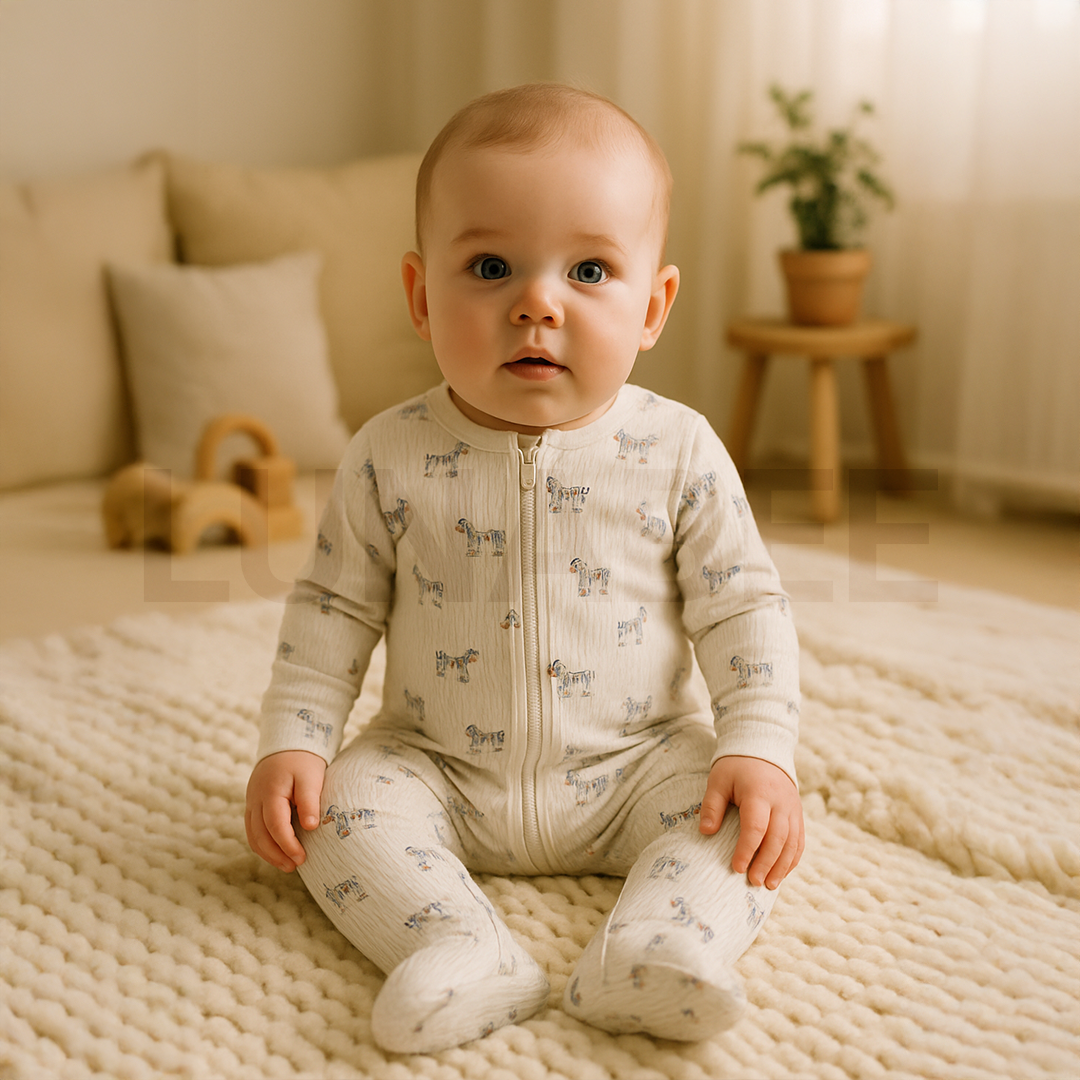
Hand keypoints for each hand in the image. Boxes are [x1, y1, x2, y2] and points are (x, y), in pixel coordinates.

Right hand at [245, 750, 326, 872]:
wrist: (287, 743)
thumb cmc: (303, 761)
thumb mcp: (311, 777)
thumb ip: (310, 800)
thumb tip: (310, 827)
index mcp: (270, 791)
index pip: (275, 825)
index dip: (287, 845)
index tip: (302, 857)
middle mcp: (256, 799)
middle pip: (259, 834)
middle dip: (276, 854)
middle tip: (295, 867)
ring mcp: (251, 802)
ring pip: (253, 835)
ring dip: (267, 853)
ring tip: (287, 865)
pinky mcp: (252, 805)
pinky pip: (252, 830)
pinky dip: (262, 844)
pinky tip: (277, 852)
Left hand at [699, 755, 803, 889]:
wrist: (763, 749)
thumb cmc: (736, 767)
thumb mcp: (718, 781)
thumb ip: (712, 806)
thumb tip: (706, 832)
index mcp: (759, 793)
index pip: (756, 827)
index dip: (747, 850)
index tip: (736, 868)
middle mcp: (780, 802)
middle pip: (777, 839)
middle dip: (766, 863)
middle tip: (753, 882)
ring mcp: (793, 808)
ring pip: (792, 843)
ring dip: (782, 866)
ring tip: (769, 885)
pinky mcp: (798, 813)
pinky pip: (800, 840)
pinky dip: (792, 859)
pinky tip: (782, 873)